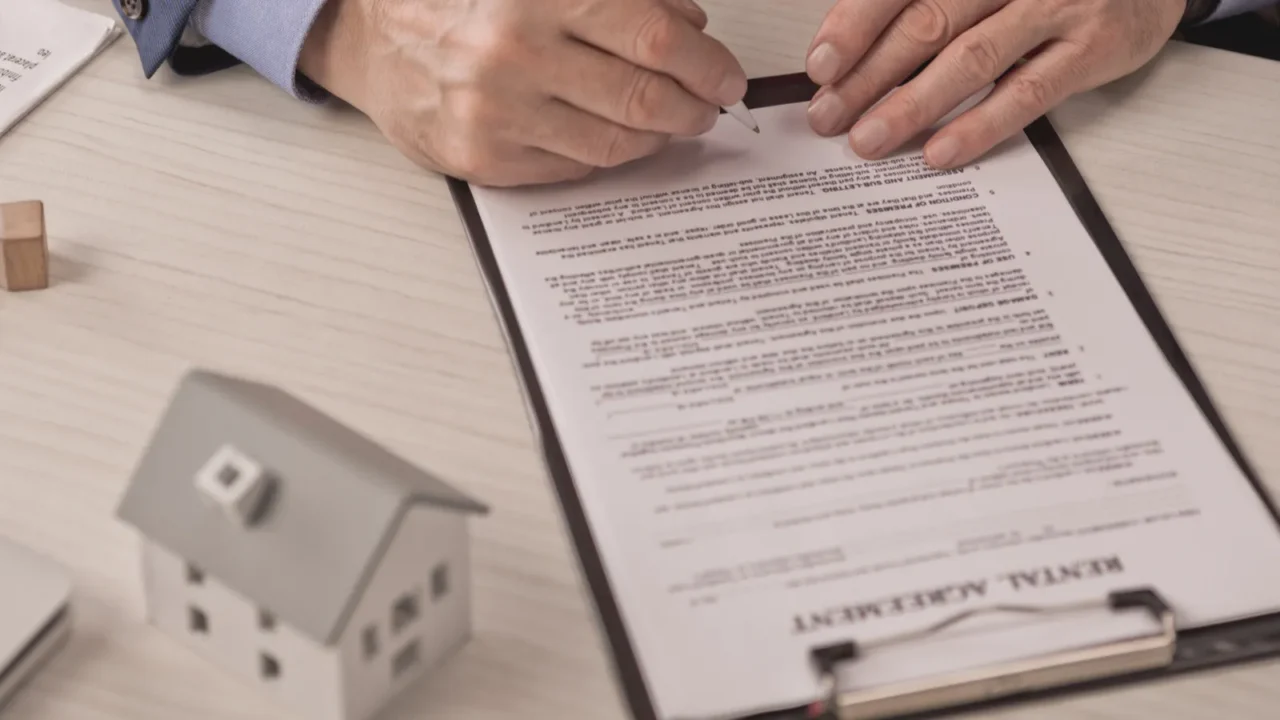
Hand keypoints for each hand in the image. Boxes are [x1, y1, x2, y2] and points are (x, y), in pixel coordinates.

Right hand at [298, 0, 746, 186]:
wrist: (375, 37)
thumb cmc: (464, 2)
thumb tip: (691, 26)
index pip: (655, 37)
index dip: (706, 63)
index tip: (726, 77)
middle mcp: (516, 55)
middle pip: (643, 98)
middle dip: (692, 108)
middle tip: (707, 107)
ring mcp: (498, 114)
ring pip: (616, 144)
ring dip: (657, 137)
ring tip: (668, 122)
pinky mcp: (485, 160)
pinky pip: (576, 168)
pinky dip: (608, 153)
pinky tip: (615, 136)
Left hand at [803, 0, 1185, 167]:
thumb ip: (927, 3)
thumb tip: (853, 54)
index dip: (855, 24)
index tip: (820, 66)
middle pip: (927, 21)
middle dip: (868, 74)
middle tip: (829, 115)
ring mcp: (1056, 4)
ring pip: (970, 57)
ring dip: (911, 103)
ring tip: (869, 139)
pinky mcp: (1092, 47)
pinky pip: (1027, 92)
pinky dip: (978, 124)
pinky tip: (940, 150)